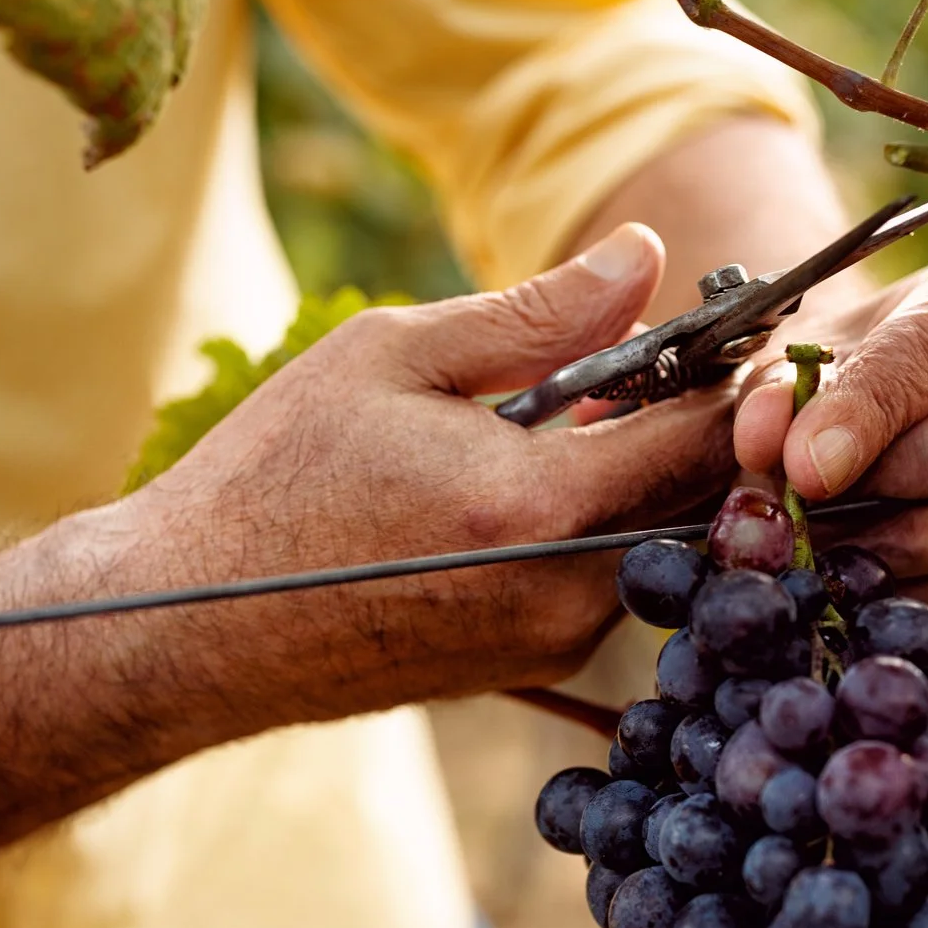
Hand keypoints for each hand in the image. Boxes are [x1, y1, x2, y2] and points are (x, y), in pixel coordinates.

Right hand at [96, 225, 735, 722]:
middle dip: (697, 423)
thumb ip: (537, 312)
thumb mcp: (393, 356)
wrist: (190, 622)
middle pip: (703, 499)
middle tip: (653, 360)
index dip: (736, 373)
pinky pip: (610, 580)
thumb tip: (643, 257)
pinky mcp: (533, 670)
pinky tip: (528, 479)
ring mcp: (555, 647)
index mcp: (540, 510)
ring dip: (641, 474)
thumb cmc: (273, 476)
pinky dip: (600, 523)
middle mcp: (568, 596)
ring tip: (574, 415)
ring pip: (661, 542)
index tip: (737, 326)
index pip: (707, 437)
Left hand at [730, 249, 927, 633]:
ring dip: (866, 551)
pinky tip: (849, 577)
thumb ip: (780, 389)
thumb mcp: (811, 355)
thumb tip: (764, 443)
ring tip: (806, 543)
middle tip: (793, 510)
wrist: (911, 410)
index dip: (860, 415)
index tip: (803, 468)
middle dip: (864, 490)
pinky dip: (891, 599)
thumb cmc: (859, 367)